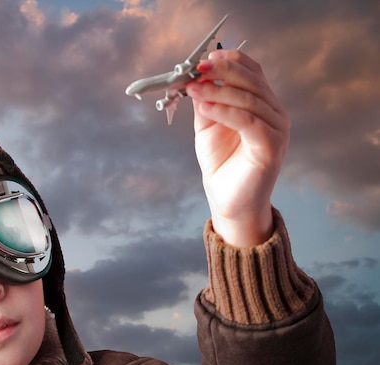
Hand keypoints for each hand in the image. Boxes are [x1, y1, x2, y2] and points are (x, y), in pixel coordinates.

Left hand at [185, 50, 289, 246]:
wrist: (229, 201)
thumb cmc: (221, 164)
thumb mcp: (208, 125)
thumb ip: (206, 100)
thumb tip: (195, 75)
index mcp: (263, 104)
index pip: (253, 72)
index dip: (231, 61)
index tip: (204, 58)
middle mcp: (274, 113)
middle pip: (252, 81)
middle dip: (222, 71)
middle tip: (196, 68)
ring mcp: (276, 129)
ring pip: (248, 99)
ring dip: (217, 91)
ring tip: (193, 88)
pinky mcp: (271, 146)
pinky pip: (248, 121)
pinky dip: (224, 111)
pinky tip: (205, 107)